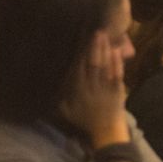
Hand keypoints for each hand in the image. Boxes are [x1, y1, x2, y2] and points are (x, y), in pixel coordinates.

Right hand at [59, 30, 128, 147]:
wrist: (105, 131)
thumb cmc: (84, 120)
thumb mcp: (65, 110)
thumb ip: (57, 97)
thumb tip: (44, 84)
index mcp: (77, 89)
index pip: (78, 66)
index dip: (80, 51)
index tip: (80, 37)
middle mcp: (90, 86)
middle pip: (92, 62)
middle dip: (93, 46)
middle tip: (96, 30)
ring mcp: (105, 88)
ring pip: (104, 65)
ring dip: (105, 50)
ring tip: (105, 35)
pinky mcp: (118, 90)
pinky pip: (117, 74)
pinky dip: (117, 62)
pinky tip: (116, 51)